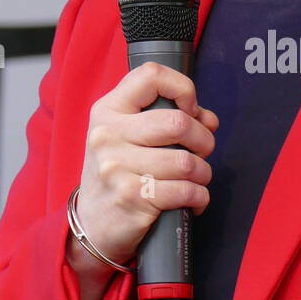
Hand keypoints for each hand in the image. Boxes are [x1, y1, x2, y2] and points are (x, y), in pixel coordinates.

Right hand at [75, 62, 218, 266]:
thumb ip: (165, 118)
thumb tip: (208, 118)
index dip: (183, 88)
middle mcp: (108, 135)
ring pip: (187, 162)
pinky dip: (199, 197)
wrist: (92, 224)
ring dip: (203, 173)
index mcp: (108, 110)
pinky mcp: (132, 197)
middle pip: (178, 122)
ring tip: (196, 180)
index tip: (190, 110)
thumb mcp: (127, 137)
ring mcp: (117, 167)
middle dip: (204, 140)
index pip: (151, 75)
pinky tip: (193, 200)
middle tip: (202, 152)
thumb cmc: (118, 174)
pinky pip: (186, 191)